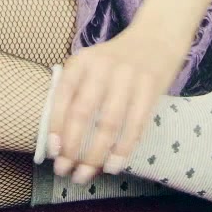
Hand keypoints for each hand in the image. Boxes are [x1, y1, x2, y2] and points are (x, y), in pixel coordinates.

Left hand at [48, 26, 188, 184]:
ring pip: (109, 124)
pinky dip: (123, 149)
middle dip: (73, 147)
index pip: (63, 97)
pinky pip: (135, 125)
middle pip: (83, 113)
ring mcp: (129, 77)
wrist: (157, 37)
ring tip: (87, 174)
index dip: (56, 127)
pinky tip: (114, 165)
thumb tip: (59, 140)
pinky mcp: (151, 88)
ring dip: (96, 154)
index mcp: (82, 61)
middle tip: (66, 171)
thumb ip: (75, 92)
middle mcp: (103, 66)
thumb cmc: (116, 60)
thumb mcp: (90, 64)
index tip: (53, 153)